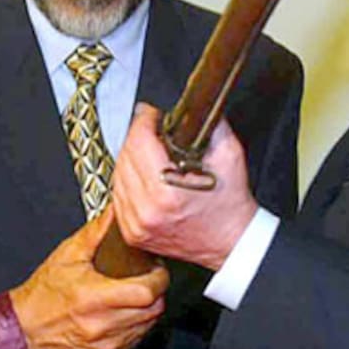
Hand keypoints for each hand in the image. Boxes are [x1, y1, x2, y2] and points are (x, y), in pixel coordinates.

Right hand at [10, 209, 167, 348]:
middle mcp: (102, 325)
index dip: (158, 278)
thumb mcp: (67, 256)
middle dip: (155, 293)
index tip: (156, 270)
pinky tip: (121, 316)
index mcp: (94, 298)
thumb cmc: (42, 296)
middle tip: (144, 281)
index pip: (146, 292)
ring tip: (131, 298)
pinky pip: (136, 341)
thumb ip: (96, 232)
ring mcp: (107, 346)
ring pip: (148, 326)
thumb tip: (114, 213)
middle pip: (153, 309)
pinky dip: (135, 327)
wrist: (24, 330)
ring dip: (146, 310)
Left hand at [113, 104, 258, 269]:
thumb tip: (187, 107)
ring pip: (117, 174)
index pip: (139, 141)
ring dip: (130, 158)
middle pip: (125, 155)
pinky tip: (145, 178)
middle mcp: (148, 209)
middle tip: (153, 131)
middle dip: (138, 137)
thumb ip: (208, 125)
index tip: (151, 114)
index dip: (144, 121)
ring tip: (150, 155)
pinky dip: (128, 182)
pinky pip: (118, 196)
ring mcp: (137, 223)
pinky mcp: (133, 232)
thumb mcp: (228, 155)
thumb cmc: (230, 202)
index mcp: (168, 191)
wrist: (231, 241)